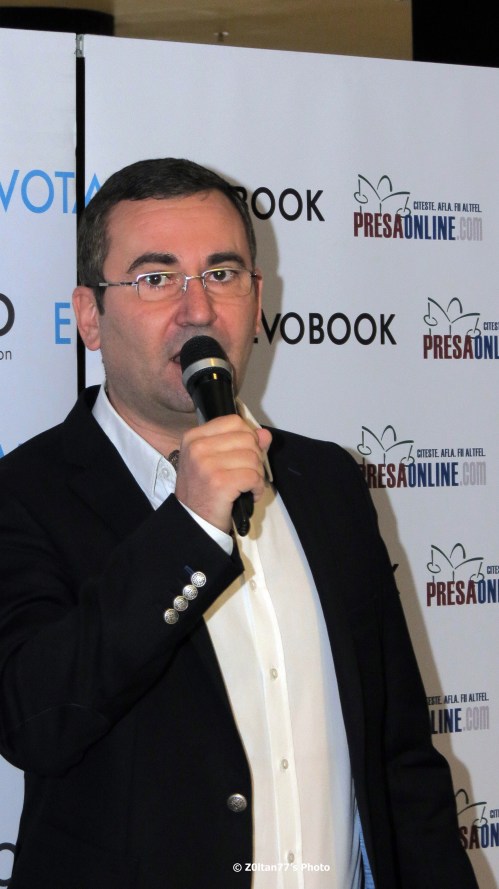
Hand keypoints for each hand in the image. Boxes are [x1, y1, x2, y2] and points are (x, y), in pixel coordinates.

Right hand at [175, 416, 271, 532]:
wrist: (193, 522)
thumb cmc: (204, 491)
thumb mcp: (215, 461)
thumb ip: (240, 444)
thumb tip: (265, 434)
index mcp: (194, 437)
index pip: (234, 421)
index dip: (247, 438)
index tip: (243, 455)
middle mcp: (198, 448)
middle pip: (247, 439)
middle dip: (255, 458)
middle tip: (247, 475)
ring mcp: (207, 465)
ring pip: (253, 458)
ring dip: (257, 475)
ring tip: (247, 486)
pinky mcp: (220, 482)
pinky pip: (254, 476)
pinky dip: (258, 488)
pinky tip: (250, 494)